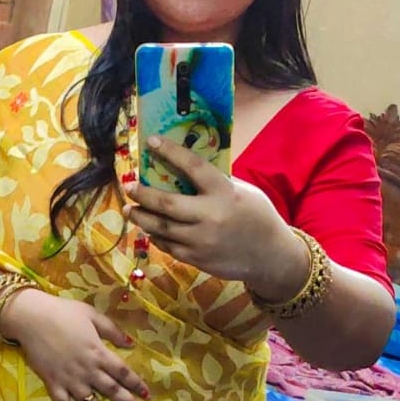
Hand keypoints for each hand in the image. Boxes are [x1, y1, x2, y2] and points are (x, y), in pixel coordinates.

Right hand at [0, 289, 149, 400]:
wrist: (31, 318)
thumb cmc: (63, 313)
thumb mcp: (92, 315)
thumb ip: (112, 330)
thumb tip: (130, 343)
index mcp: (99, 353)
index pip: (123, 373)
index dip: (137, 385)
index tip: (148, 396)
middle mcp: (88, 370)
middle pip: (112, 391)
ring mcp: (70, 380)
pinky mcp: (53, 384)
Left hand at [126, 136, 308, 300]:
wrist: (270, 256)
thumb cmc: (257, 216)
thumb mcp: (242, 192)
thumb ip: (215, 183)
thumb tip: (185, 169)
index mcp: (223, 192)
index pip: (192, 166)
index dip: (169, 152)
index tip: (150, 141)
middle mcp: (210, 216)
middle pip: (166, 204)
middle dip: (143, 194)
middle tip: (129, 187)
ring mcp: (201, 241)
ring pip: (161, 228)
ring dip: (141, 218)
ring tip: (129, 210)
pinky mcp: (197, 259)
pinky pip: (169, 246)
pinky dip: (156, 236)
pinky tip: (149, 229)